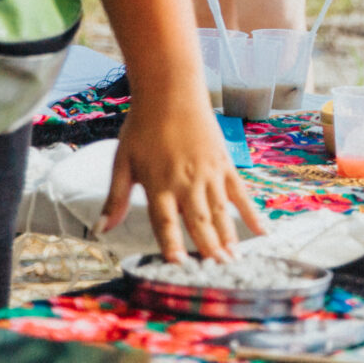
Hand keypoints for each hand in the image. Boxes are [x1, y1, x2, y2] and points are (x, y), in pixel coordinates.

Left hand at [108, 82, 265, 261]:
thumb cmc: (142, 126)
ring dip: (229, 238)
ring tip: (235, 260)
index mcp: (159, 184)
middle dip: (208, 249)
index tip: (181, 267)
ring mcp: (209, 173)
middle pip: (198, 221)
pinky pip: (240, 193)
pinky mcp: (225, 164)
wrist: (171, 91)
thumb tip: (102, 229)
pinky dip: (252, 213)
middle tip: (219, 272)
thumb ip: (115, 198)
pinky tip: (261, 231)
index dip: (173, 245)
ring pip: (221, 212)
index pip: (166, 222)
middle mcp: (186, 182)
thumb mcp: (122, 161)